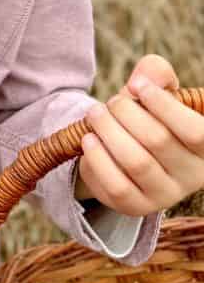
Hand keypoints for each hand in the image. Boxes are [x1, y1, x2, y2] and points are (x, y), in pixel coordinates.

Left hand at [77, 55, 203, 215]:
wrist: (119, 149)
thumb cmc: (144, 115)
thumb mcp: (153, 92)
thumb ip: (156, 74)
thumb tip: (148, 77)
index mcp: (203, 148)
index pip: (195, 131)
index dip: (163, 104)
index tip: (137, 85)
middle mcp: (191, 176)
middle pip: (158, 140)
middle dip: (126, 112)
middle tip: (112, 101)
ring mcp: (165, 196)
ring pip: (136, 162)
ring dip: (108, 130)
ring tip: (95, 114)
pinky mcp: (136, 207)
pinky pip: (115, 185)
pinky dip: (97, 157)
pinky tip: (89, 139)